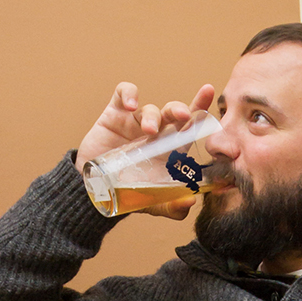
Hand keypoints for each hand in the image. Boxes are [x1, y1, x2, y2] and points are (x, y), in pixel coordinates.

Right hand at [75, 82, 216, 219]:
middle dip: (181, 109)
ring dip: (152, 116)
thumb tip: (190, 201)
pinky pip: (123, 93)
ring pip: (150, 108)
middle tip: (182, 116)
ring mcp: (135, 122)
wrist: (92, 190)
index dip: (200, 109)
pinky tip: (129, 105)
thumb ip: (172, 206)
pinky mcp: (114, 114)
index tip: (209, 93)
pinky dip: (128, 94)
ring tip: (149, 130)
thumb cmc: (127, 191)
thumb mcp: (152, 202)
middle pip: (174, 112)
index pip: (191, 125)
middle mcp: (157, 132)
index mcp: (171, 148)